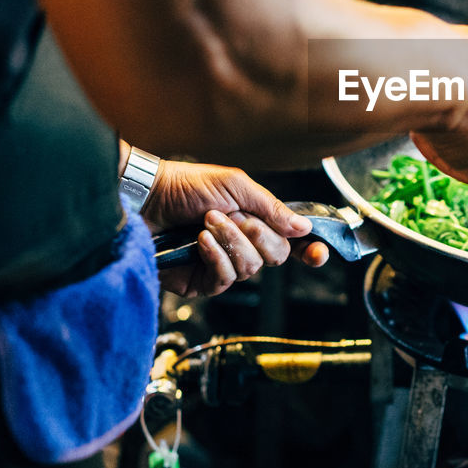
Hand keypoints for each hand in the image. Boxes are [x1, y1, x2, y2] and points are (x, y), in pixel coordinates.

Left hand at [141, 161, 329, 296]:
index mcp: (257, 221)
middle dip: (258, 235)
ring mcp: (224, 265)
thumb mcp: (235, 185)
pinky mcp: (202, 281)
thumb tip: (303, 228)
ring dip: (231, 241)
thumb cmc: (188, 186)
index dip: (310, 251)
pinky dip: (216, 257)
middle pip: (277, 256)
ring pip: (251, 268)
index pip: (293, 242)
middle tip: (234, 216)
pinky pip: (224, 279)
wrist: (147, 198)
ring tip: (207, 221)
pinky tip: (201, 241)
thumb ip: (271, 207)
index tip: (319, 254)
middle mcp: (244, 245)